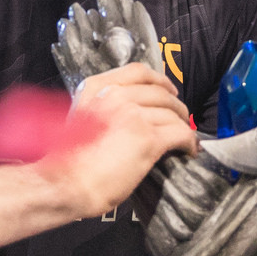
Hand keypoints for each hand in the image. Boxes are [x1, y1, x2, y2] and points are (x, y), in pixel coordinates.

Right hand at [41, 65, 194, 218]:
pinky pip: (180, 133)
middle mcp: (114, 96)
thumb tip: (129, 111)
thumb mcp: (80, 119)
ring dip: (182, 124)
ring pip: (172, 113)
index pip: (138, 71)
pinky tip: (189, 150)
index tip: (168, 89)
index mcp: (95, 89)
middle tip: (179, 118)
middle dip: (174, 105)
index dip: (159, 79)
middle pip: (159, 92)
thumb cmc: (69, 161)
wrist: (67, 184)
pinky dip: (189, 141)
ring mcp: (133, 115)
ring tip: (184, 137)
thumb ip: (102, 108)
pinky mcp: (148, 138)